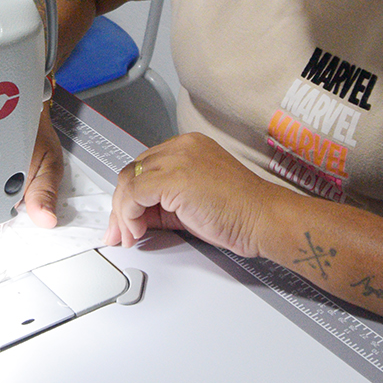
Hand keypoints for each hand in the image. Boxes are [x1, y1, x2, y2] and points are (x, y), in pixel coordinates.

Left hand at [105, 132, 276, 257]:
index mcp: (188, 147)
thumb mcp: (192, 201)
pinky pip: (135, 194)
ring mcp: (177, 158)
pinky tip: (137, 231)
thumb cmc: (240, 212)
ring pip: (129, 181)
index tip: (125, 219)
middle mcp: (181, 146)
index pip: (144, 167)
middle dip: (120, 206)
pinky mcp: (174, 177)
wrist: (264, 218)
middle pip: (132, 172)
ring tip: (129, 235)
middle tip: (118, 232)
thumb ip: (163, 203)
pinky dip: (129, 215)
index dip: (130, 196)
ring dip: (122, 213)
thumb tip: (138, 218)